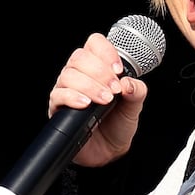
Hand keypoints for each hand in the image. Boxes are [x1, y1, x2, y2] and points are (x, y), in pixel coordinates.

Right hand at [48, 32, 148, 167]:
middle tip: (114, 90)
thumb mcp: (134, 106)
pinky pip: (58, 96)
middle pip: (79, 57)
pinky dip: (73, 97)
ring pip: (68, 75)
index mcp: (97, 67)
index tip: (118, 70)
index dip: (106, 52)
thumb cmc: (118, 124)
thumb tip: (128, 82)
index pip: (94, 43)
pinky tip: (86, 104)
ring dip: (90, 86)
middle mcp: (79, 75)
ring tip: (105, 100)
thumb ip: (136, 91)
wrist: (109, 151)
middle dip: (100, 72)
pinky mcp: (58, 108)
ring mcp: (66, 90)